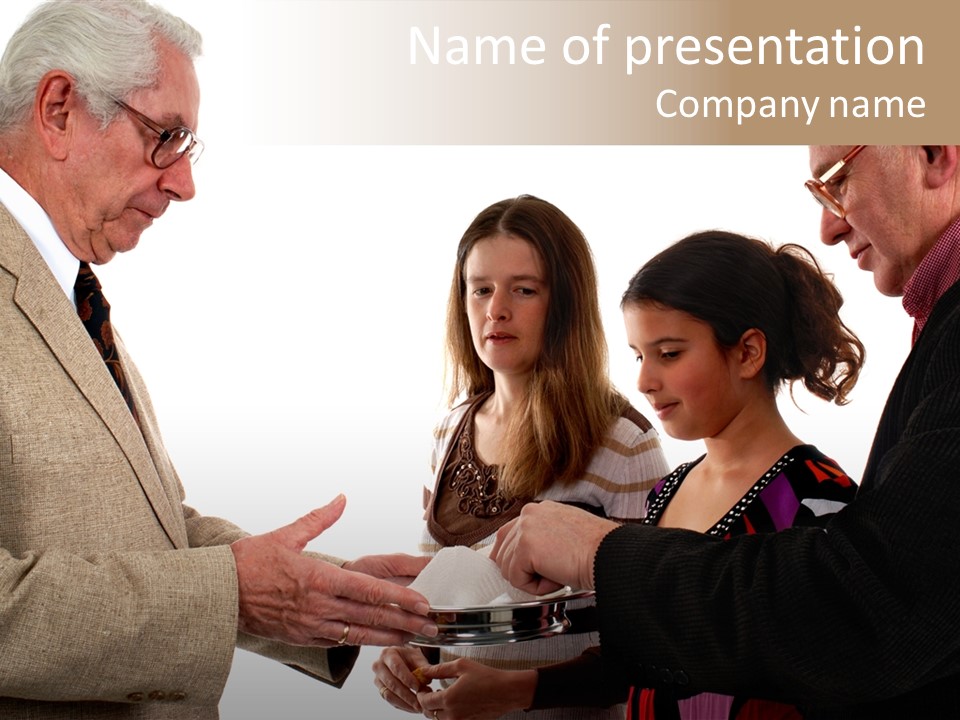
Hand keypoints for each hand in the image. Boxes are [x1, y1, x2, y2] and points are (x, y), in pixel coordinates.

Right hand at [230, 494, 436, 646]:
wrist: (216, 595)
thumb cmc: (248, 563)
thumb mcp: (286, 534)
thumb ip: (319, 518)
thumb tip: (341, 498)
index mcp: (318, 578)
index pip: (368, 590)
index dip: (399, 598)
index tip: (421, 603)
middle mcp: (318, 605)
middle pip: (370, 616)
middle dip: (405, 622)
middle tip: (432, 627)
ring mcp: (310, 626)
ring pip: (357, 634)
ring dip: (388, 637)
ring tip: (413, 639)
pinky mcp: (301, 638)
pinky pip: (337, 641)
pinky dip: (360, 641)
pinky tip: (376, 640)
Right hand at [372, 646, 430, 712]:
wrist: (404, 660)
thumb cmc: (411, 658)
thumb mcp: (418, 658)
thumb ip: (424, 667)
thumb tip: (426, 680)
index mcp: (388, 654)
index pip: (396, 668)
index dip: (407, 679)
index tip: (418, 687)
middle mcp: (379, 665)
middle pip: (392, 683)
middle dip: (407, 694)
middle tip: (419, 702)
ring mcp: (378, 679)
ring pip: (389, 694)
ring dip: (404, 703)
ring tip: (418, 706)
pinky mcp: (380, 690)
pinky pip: (390, 700)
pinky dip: (402, 705)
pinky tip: (412, 707)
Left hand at [416, 658, 536, 719]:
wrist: (506, 691)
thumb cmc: (486, 677)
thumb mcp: (461, 666)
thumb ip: (439, 669)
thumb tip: (424, 671)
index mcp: (448, 698)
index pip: (424, 701)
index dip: (420, 694)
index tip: (423, 686)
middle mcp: (452, 714)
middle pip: (429, 713)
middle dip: (426, 702)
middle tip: (429, 691)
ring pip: (439, 719)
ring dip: (436, 709)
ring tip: (442, 696)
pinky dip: (447, 714)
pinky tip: (453, 703)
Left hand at [490, 500, 617, 593]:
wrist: (608, 553)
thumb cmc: (595, 549)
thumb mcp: (563, 535)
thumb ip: (541, 539)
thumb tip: (524, 557)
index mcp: (537, 510)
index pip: (507, 535)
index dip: (515, 558)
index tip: (528, 569)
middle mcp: (528, 514)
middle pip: (502, 553)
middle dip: (523, 571)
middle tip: (550, 574)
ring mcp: (525, 528)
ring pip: (508, 568)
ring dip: (532, 580)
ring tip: (557, 574)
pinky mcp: (525, 547)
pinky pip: (516, 579)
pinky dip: (535, 587)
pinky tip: (556, 579)